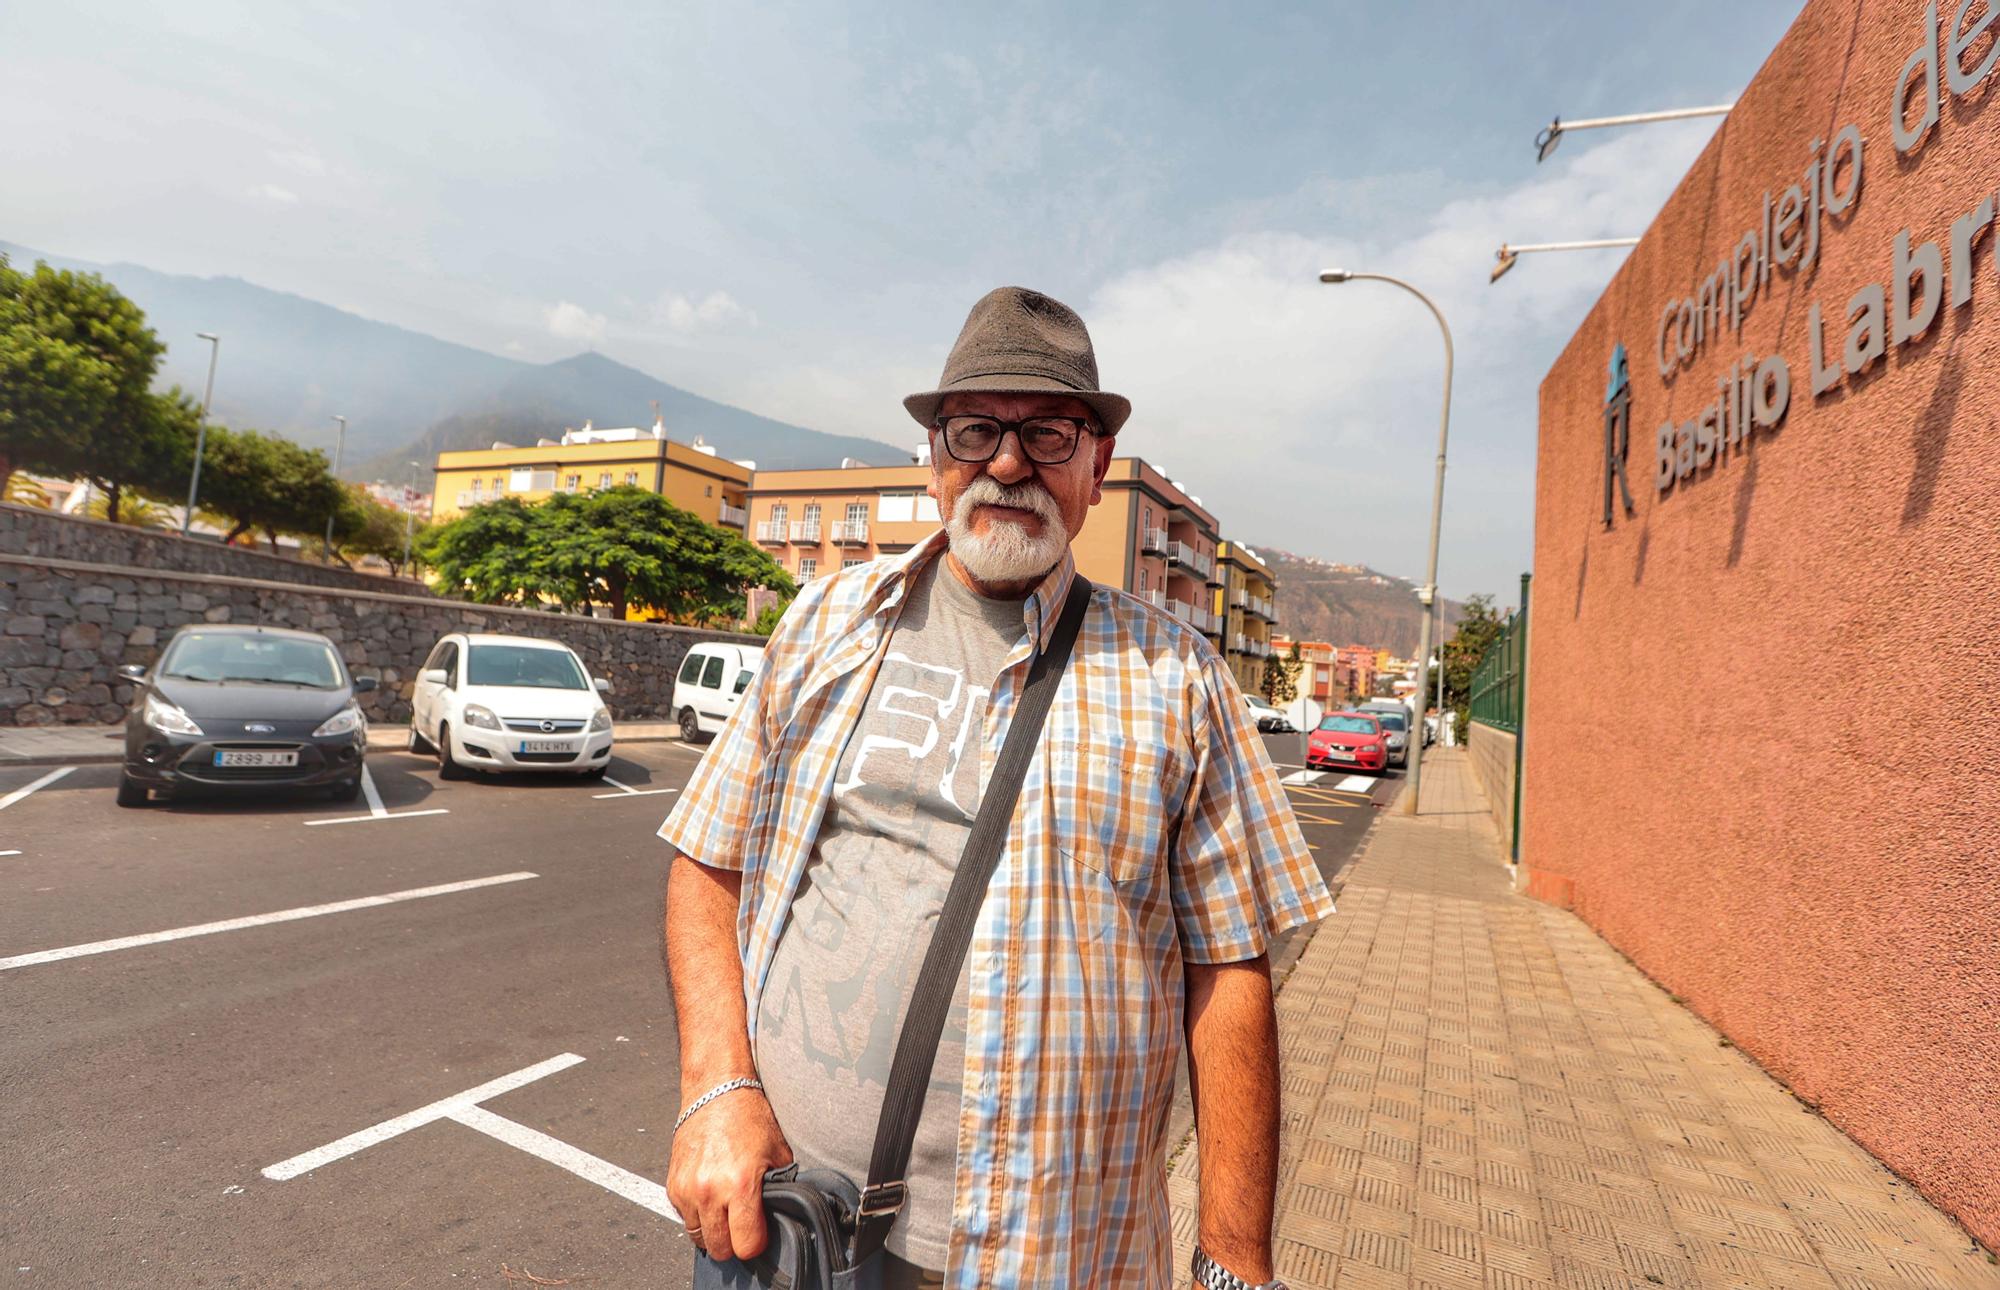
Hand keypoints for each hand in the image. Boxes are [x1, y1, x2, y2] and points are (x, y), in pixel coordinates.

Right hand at [667, 1087, 793, 1262]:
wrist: (716, 1090)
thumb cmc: (749, 1117)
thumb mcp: (779, 1153)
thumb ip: (780, 1189)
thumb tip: (781, 1213)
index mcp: (740, 1185)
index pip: (747, 1245)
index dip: (757, 1243)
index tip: (761, 1232)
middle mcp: (710, 1191)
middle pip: (720, 1248)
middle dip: (734, 1242)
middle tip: (743, 1224)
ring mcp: (687, 1190)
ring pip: (699, 1237)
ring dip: (713, 1229)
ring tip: (726, 1208)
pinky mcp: (672, 1186)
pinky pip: (685, 1218)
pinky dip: (698, 1214)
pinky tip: (712, 1195)